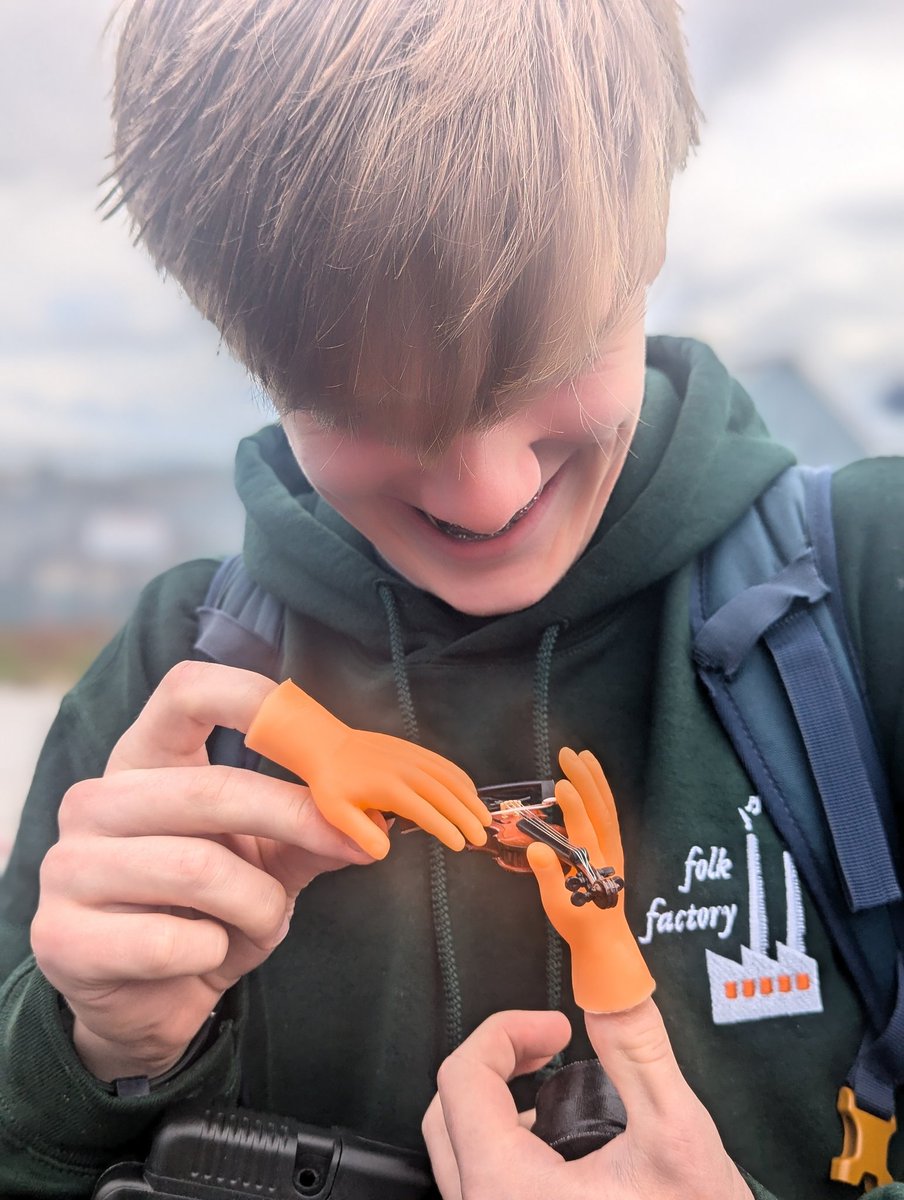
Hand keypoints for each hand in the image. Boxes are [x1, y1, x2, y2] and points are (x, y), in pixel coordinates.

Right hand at [32, 661, 373, 1082]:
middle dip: (296, 821)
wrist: (149, 1004)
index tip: (321, 737)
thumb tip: (370, 815)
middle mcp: (96, 801)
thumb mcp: (266, 861)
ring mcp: (69, 866)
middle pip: (210, 788)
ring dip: (259, 907)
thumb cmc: (208, 912)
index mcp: (144, 760)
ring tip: (260, 923)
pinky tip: (203, 957)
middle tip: (356, 846)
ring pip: (200, 870)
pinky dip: (213, 954)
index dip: (252, 697)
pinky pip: (171, 942)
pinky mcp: (62, 937)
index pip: (187, 691)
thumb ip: (309, 828)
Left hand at [244, 679, 489, 858]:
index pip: (426, 813)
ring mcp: (412, 758)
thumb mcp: (337, 813)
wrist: (327, 744)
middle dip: (467, 817)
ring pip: (449, 778)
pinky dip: (461, 777)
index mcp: (390, 789)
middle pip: (446, 795)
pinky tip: (470, 790)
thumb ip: (361, 835)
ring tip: (484, 818)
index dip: (446, 829)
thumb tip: (384, 854)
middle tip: (482, 837)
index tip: (460, 844)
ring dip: (470, 798)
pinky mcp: (413, 750)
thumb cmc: (330, 783)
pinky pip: (443, 764)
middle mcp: (407, 771)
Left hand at [423, 1004, 752, 1199]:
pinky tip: (565, 1150)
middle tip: (550, 1049)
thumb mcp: (678, 1137)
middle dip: (499, 1064)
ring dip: (502, 1108)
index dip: (507, 1032)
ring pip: (461, 1153)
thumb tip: (612, 983)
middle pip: (448, 1112)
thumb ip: (637, 1050)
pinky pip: (484, 1187)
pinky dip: (510, 1149)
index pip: (463, 1076)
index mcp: (506, 1188)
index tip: (555, 1029)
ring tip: (558, 1094)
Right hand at [527, 747, 653, 1011]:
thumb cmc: (578, 924)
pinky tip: (590, 779)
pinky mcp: (612, 846)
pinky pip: (608, 813)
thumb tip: (536, 850)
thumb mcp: (559, 907)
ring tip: (583, 755)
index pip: (585, 829)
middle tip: (568, 753)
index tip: (560, 783)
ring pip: (607, 807)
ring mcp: (612, 847)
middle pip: (599, 808)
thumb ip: (548, 878)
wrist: (605, 939)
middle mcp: (607, 851)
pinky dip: (600, 792)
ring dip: (595, 779)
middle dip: (585, 779)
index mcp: (592, 866)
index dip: (574, 806)